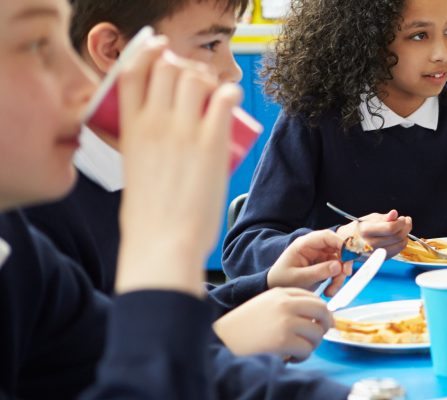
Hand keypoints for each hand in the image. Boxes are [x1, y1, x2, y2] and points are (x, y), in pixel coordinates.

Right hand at [115, 37, 242, 296]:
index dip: (147, 54)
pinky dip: (230, 91)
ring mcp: (183, 131)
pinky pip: (224, 99)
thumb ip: (140, 149)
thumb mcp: (133, 171)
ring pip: (195, 77)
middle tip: (198, 82)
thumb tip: (152, 144)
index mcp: (130, 130)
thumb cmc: (149, 218)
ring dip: (208, 77)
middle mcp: (154, 123)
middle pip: (168, 68)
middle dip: (185, 67)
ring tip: (216, 92)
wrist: (165, 243)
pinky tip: (233, 98)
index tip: (161, 53)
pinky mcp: (211, 143)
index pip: (132, 73)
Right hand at [212, 288, 333, 360]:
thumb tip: (322, 315)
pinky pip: (307, 350)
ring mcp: (285, 321)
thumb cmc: (243, 325)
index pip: (314, 298)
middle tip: (317, 337)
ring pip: (317, 333)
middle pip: (323, 311)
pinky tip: (291, 358)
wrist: (221, 338)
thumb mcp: (265, 304)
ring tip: (298, 350)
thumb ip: (289, 305)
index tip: (322, 322)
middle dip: (325, 325)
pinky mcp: (283, 340)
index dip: (322, 312)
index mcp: (280, 293)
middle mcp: (285, 303)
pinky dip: (302, 357)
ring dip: (312, 345)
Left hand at [267, 230, 352, 295]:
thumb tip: (339, 266)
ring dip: (340, 276)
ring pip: (340, 261)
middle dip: (344, 262)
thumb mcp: (299, 277)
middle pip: (337, 248)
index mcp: (305, 244)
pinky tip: (329, 290)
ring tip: (331, 291)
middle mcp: (314, 247)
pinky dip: (336, 280)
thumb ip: (318, 271)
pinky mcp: (324, 265)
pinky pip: (337, 270)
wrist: (275, 287)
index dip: (341, 243)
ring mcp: (320, 256)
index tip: (349, 256)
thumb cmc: (282, 279)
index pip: (327, 236)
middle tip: (345, 274)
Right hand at [335, 210, 411, 255]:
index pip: (391, 228)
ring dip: (405, 236)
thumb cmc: (358, 228)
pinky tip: (398, 236)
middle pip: (397, 237)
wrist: (346, 243)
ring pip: (400, 245)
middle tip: (406, 221)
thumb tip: (395, 214)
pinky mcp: (380, 259)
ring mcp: (375, 254)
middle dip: (406, 227)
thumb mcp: (369, 219)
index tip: (403, 218)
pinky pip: (397, 251)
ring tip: (403, 228)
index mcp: (366, 231)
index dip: (401, 222)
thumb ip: (384, 218)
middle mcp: (370, 244)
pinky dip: (401, 243)